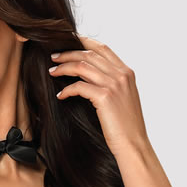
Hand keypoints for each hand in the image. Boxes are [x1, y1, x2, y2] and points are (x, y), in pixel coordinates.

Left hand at [49, 34, 149, 154]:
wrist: (133, 145)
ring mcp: (114, 85)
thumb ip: (113, 84)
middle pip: (89, 54)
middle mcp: (121, 75)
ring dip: (64, 67)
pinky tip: (60, 95)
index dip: (84, 42)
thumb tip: (92, 78)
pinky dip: (67, 89)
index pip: (103, 48)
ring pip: (82, 66)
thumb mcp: (123, 99)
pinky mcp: (104, 97)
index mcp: (127, 72)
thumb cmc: (127, 127)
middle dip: (68, 53)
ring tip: (52, 71)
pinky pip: (79, 86)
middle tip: (54, 57)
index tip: (69, 43)